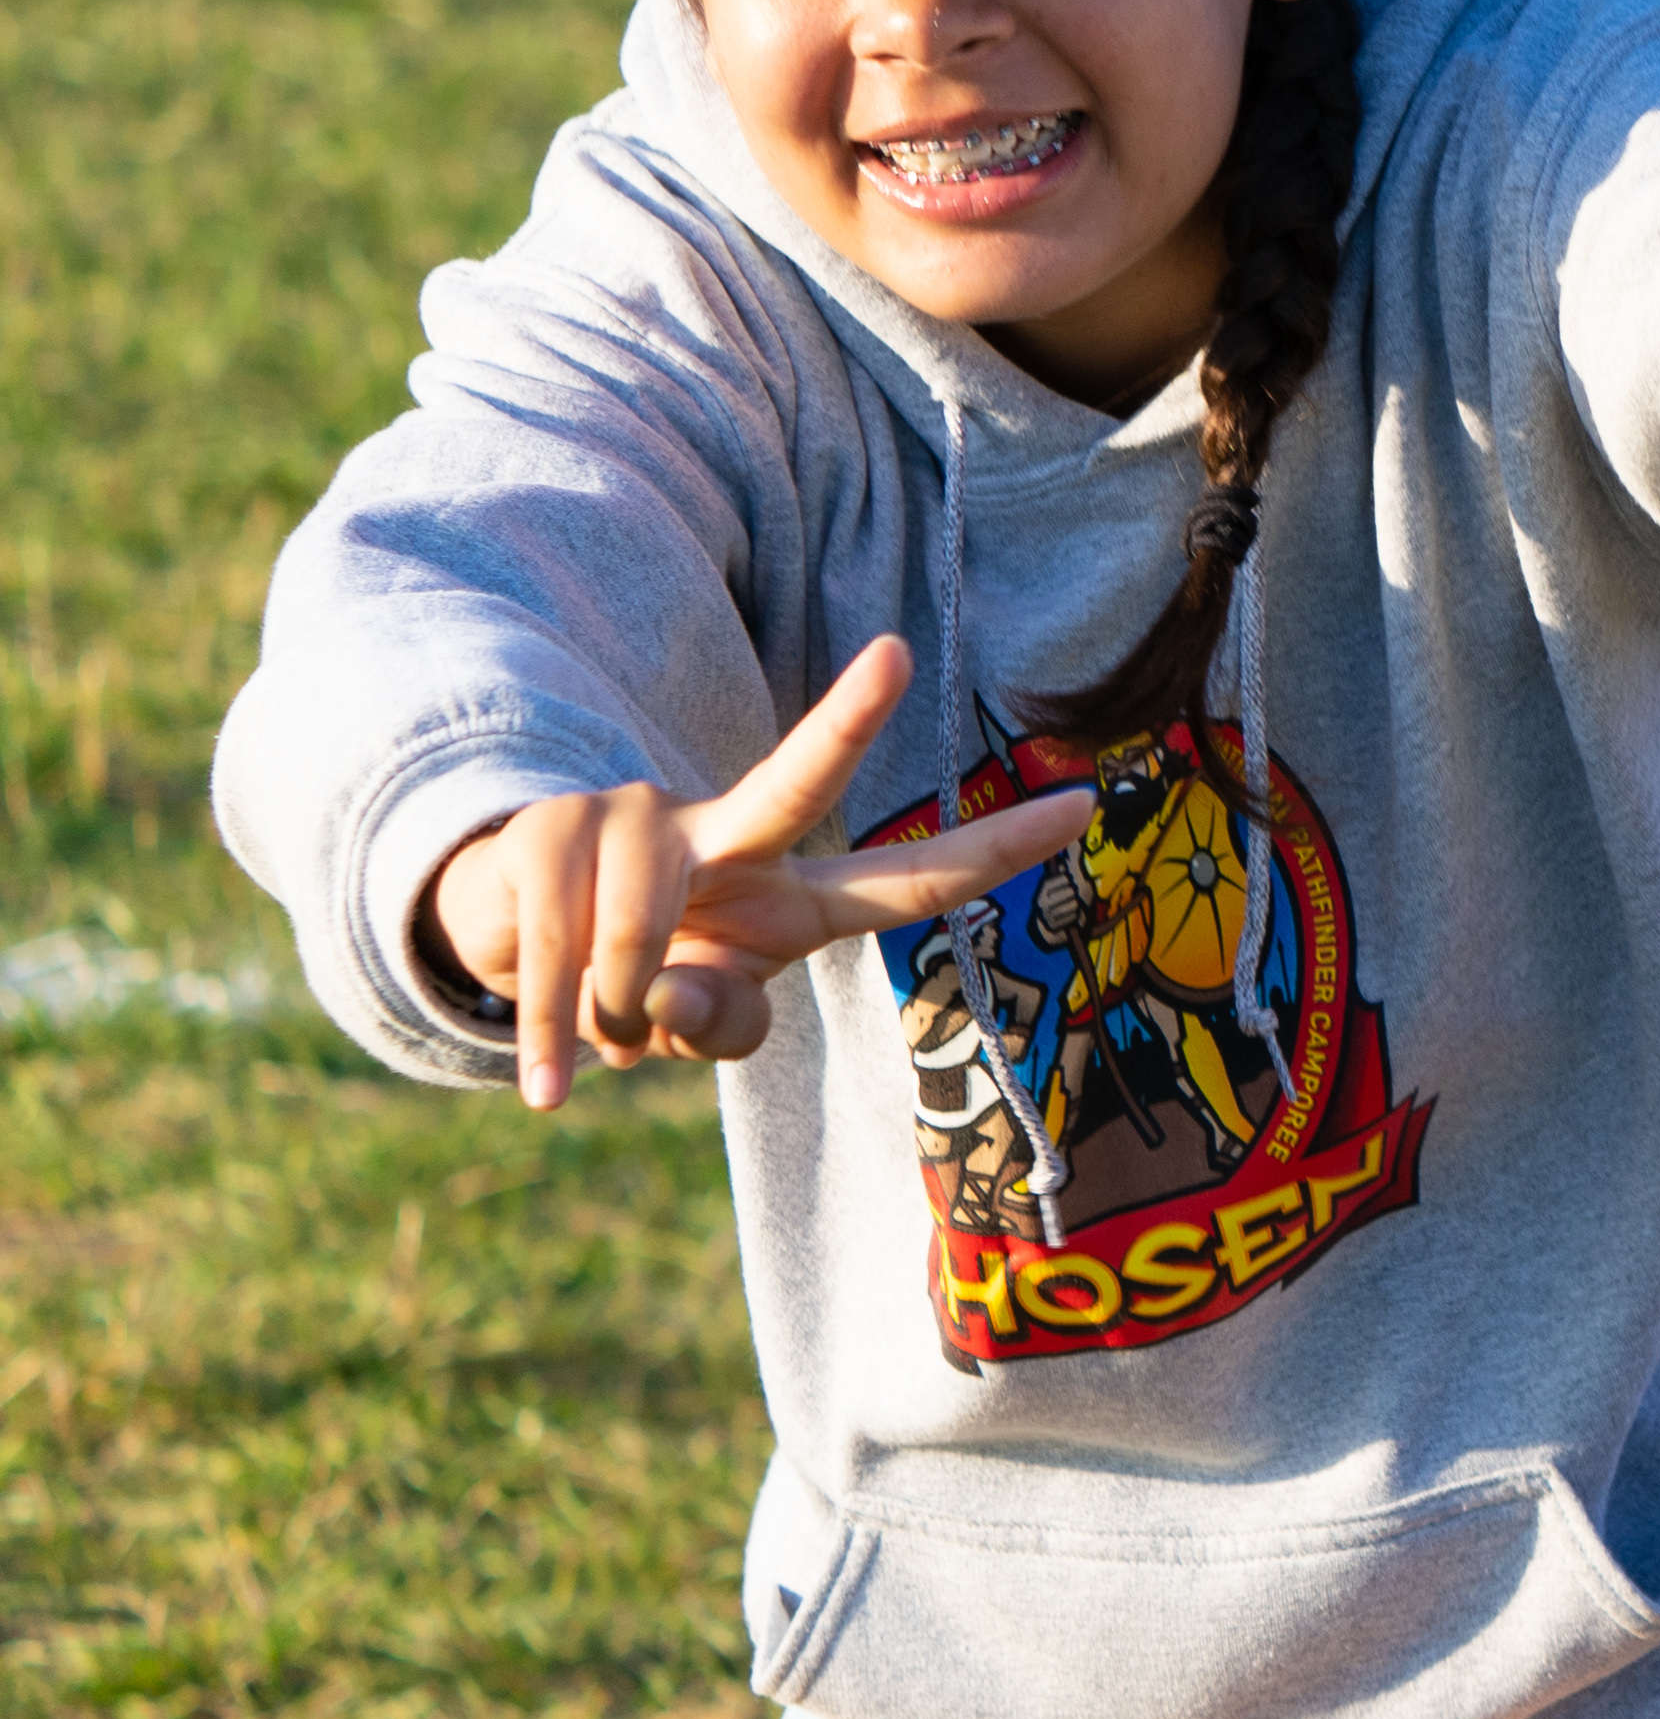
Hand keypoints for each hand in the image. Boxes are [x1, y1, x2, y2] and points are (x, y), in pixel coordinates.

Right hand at [424, 639, 1088, 1112]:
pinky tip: (549, 1065)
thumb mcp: (697, 1024)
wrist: (514, 947)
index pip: (911, 876)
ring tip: (601, 1032)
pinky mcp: (551, 828)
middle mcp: (729, 833)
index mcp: (795, 895)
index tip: (1087, 806)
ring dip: (609, 1020)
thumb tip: (667, 993)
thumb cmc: (639, 983)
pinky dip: (551, 1028)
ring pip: (638, 940)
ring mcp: (639, 816)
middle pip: (796, 780)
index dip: (998, 849)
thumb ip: (714, 1026)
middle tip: (896, 652)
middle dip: (846, 719)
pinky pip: (559, 952)